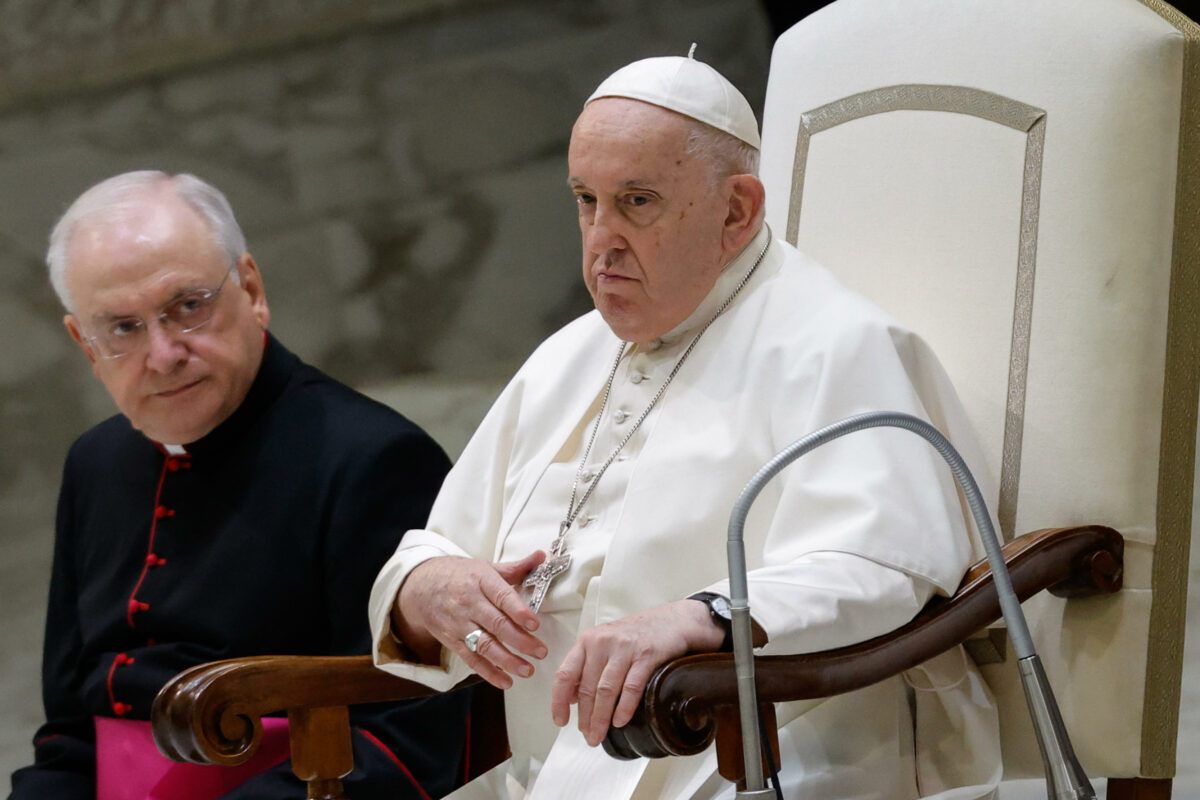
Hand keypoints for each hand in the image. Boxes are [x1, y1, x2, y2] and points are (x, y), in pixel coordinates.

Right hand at [394, 552, 548, 688]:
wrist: (420, 586)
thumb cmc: (459, 575)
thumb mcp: (485, 566)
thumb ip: (516, 567)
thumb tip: (542, 556)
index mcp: (480, 580)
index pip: (501, 596)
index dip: (518, 611)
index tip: (535, 624)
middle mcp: (468, 602)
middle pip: (496, 624)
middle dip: (520, 641)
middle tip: (541, 652)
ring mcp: (458, 623)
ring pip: (484, 645)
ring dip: (507, 660)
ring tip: (527, 670)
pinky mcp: (451, 640)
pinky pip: (470, 659)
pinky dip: (488, 672)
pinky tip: (506, 681)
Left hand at [550, 599, 724, 745]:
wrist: (672, 621)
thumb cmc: (636, 636)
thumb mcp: (605, 644)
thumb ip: (587, 667)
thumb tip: (571, 698)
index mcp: (587, 641)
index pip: (565, 674)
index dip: (559, 701)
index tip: (560, 721)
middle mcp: (602, 642)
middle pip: (587, 687)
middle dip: (585, 717)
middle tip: (588, 737)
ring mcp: (624, 648)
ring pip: (606, 690)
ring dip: (601, 718)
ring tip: (598, 735)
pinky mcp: (646, 655)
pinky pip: (631, 687)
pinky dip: (624, 707)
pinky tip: (620, 722)